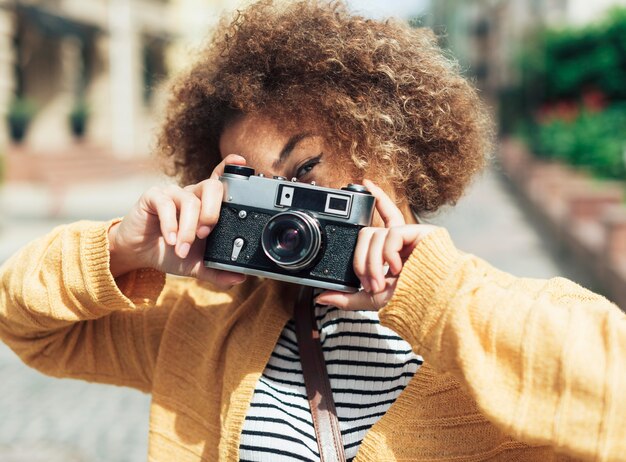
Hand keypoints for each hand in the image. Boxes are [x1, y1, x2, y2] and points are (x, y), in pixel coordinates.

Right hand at [108, 154, 247, 288]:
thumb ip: (218, 272)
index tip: (240, 161)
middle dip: (213, 211)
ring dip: (188, 229)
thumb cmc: (170, 252)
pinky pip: (166, 204)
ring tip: (182, 249)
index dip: (230, 168)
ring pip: (189, 201)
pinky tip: (171, 240)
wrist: (139, 254)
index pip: (221, 180)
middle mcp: (192, 194)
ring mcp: (173, 193)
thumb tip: (240, 278)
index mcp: (206, 205)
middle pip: (212, 187)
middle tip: (206, 235)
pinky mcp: (153, 196)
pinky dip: (171, 224)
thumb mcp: (197, 265)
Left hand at [315, 179, 438, 309]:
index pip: (381, 221)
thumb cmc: (409, 299)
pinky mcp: (419, 233)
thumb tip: (322, 297)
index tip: (365, 183)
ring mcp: (409, 235)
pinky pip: (392, 234)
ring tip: (380, 283)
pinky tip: (397, 269)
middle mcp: (400, 240)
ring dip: (372, 263)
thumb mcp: (372, 299)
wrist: (432, 302)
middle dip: (361, 260)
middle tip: (367, 282)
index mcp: (391, 251)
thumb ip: (347, 297)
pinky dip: (388, 254)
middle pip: (367, 233)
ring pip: (375, 235)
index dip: (376, 199)